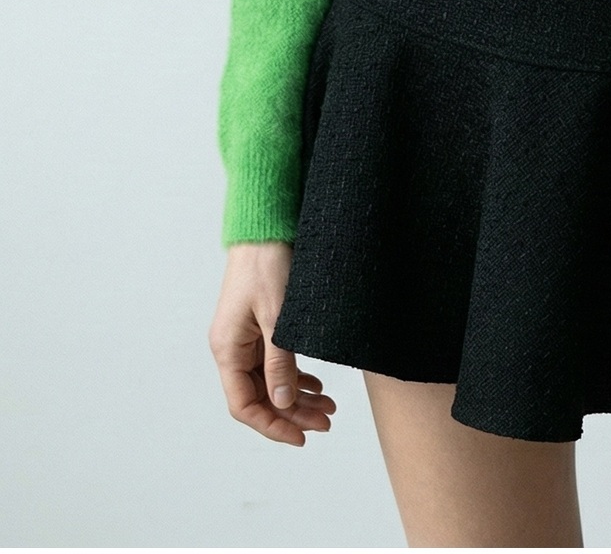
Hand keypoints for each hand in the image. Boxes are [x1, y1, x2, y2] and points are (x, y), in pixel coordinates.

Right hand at [208, 240, 336, 445]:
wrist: (267, 225)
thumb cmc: (267, 264)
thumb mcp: (279, 318)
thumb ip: (280, 363)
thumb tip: (284, 404)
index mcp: (228, 349)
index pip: (244, 405)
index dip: (273, 425)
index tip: (302, 436)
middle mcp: (232, 347)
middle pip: (260, 396)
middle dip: (292, 413)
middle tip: (326, 422)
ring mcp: (245, 337)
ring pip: (270, 381)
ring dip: (297, 396)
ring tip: (329, 405)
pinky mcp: (260, 325)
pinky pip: (274, 362)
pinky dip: (295, 375)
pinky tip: (316, 382)